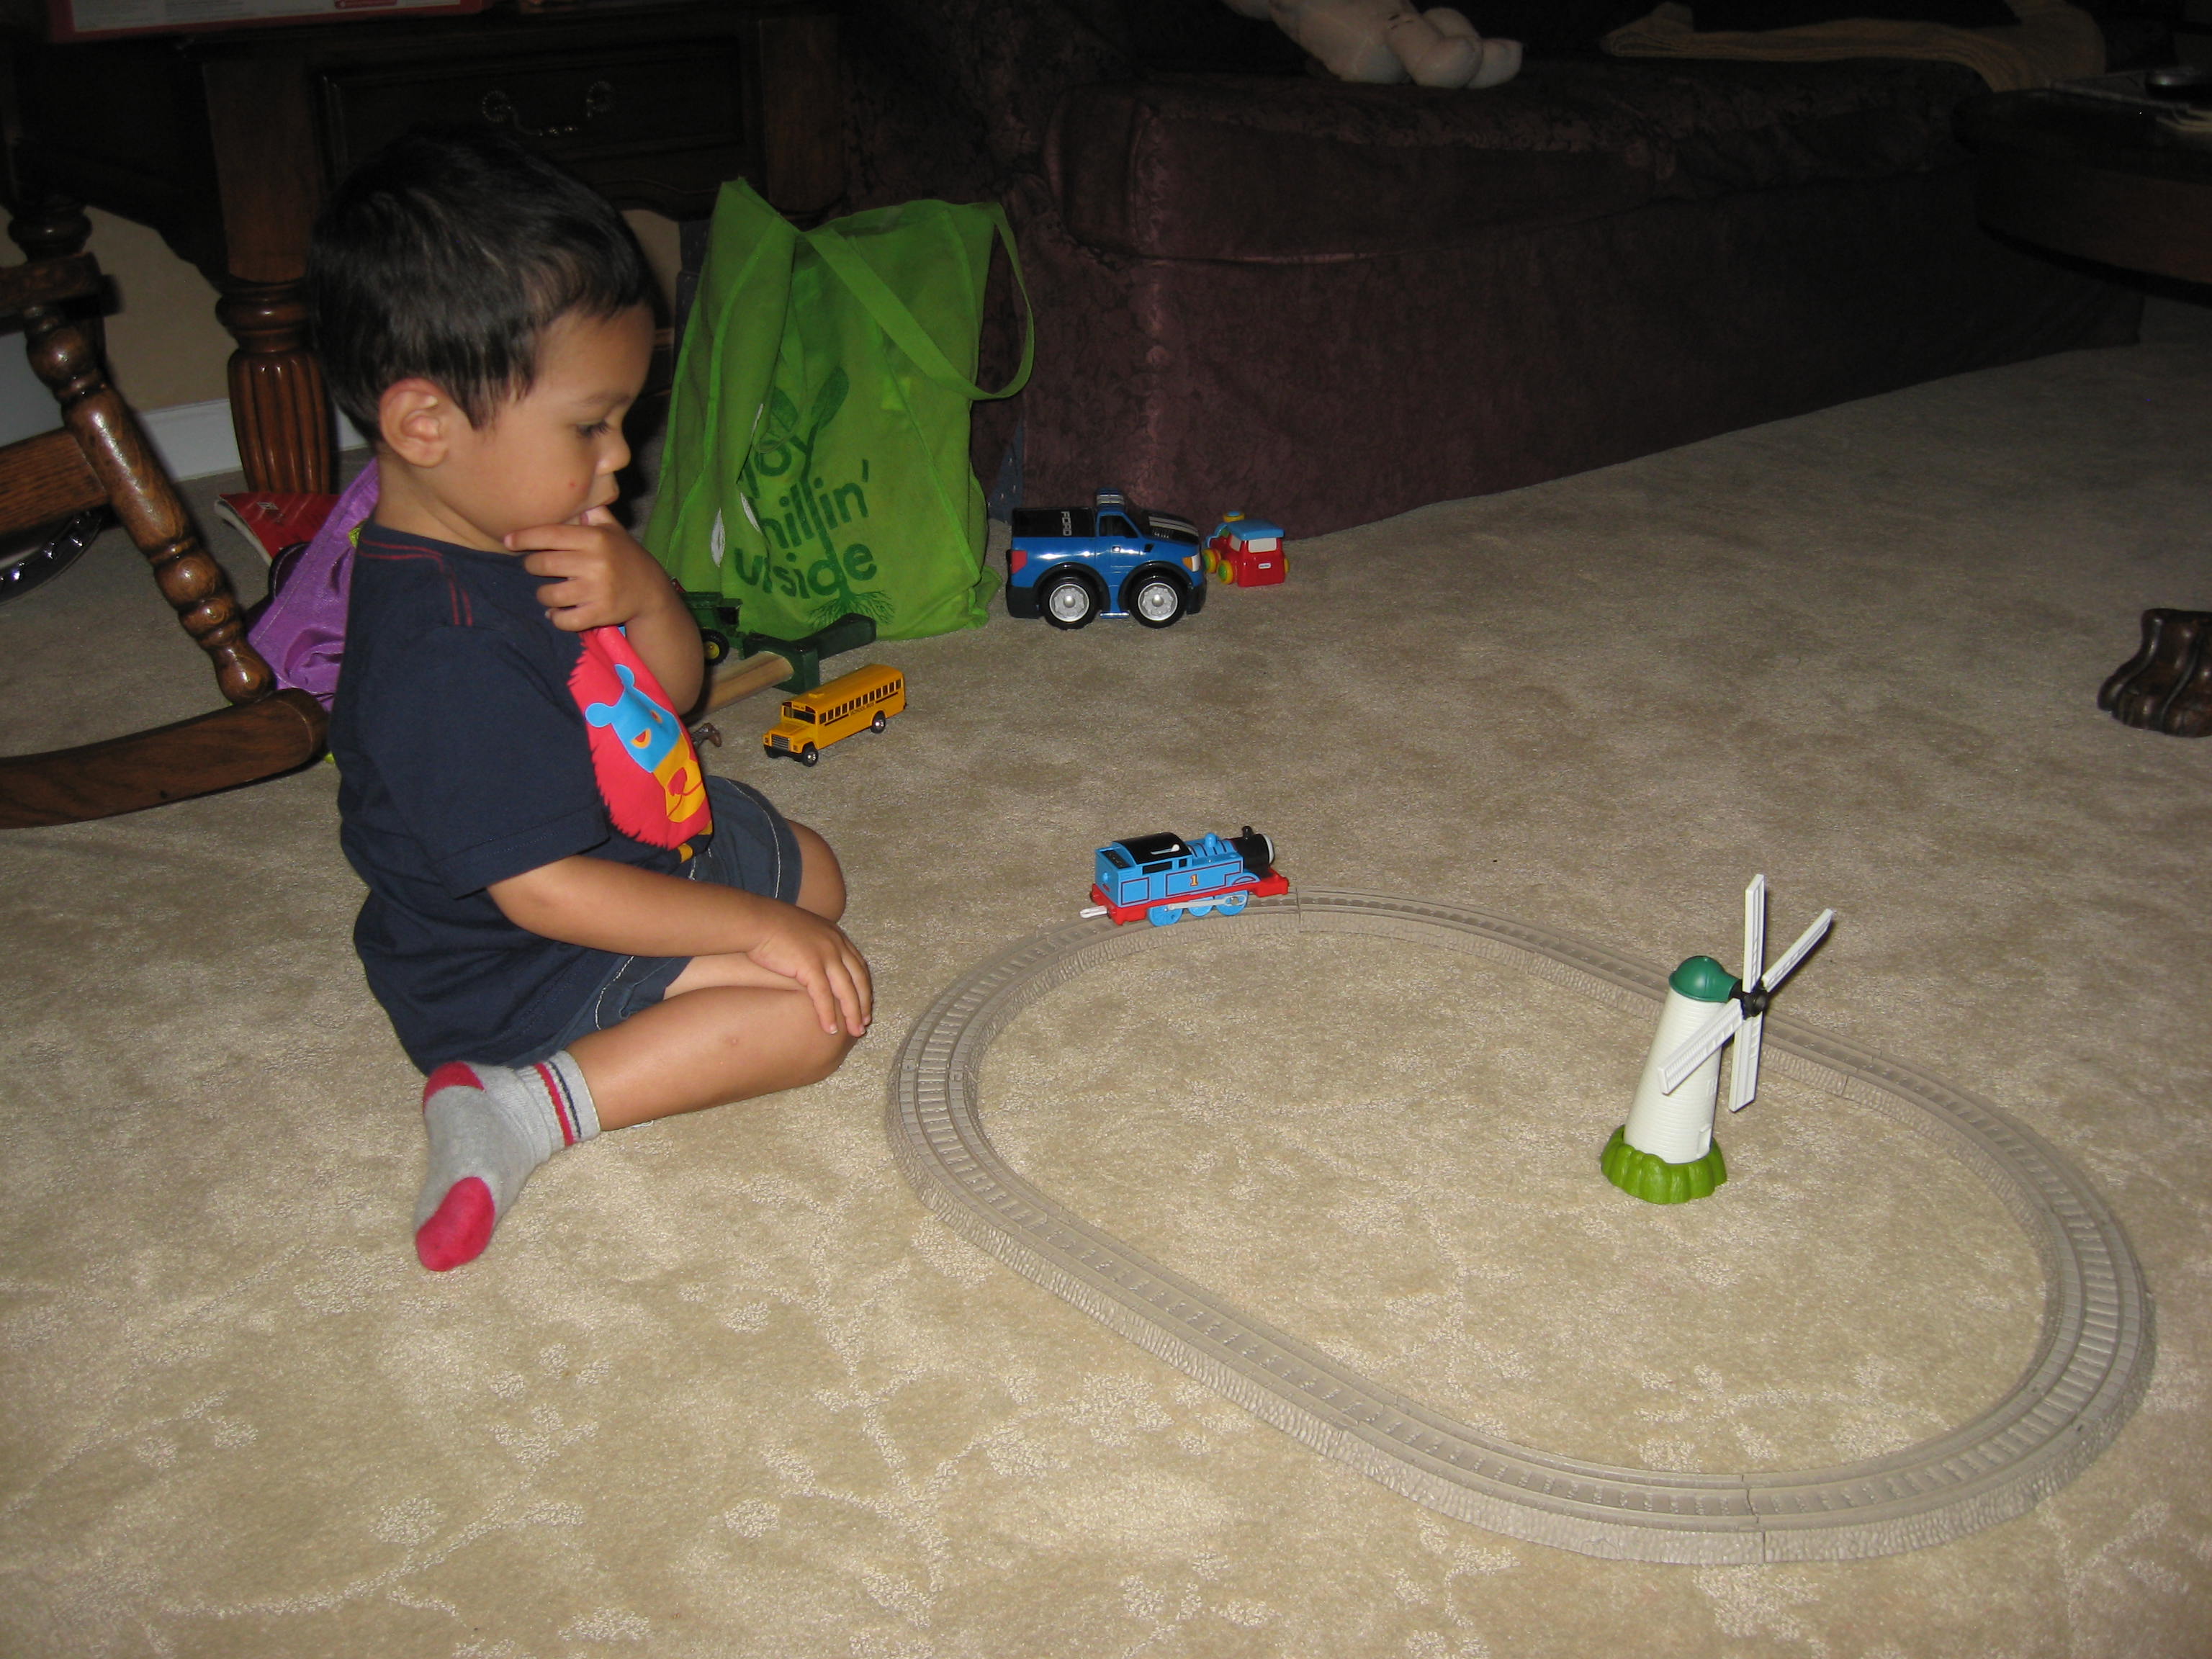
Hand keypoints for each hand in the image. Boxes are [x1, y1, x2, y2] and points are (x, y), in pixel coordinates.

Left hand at [512, 508, 678, 633]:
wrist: (652, 591)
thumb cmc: (626, 556)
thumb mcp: (614, 530)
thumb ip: (593, 512)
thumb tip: (575, 491)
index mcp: (595, 539)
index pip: (550, 534)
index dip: (524, 537)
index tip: (508, 540)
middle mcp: (596, 563)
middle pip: (544, 564)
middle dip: (532, 566)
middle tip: (535, 567)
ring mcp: (598, 591)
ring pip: (550, 595)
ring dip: (543, 594)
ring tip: (547, 592)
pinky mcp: (599, 614)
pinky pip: (564, 619)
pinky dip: (555, 617)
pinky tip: (556, 612)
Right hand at [742, 901, 873, 1037]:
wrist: (755, 920)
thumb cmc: (770, 926)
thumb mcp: (802, 931)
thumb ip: (813, 944)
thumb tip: (811, 959)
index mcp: (835, 935)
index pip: (858, 964)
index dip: (863, 986)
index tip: (865, 1003)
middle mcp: (836, 944)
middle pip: (858, 978)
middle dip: (863, 1003)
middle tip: (865, 1023)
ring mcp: (825, 954)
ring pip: (846, 989)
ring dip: (852, 1013)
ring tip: (855, 1032)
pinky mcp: (811, 965)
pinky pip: (824, 996)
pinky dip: (828, 1014)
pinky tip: (830, 1030)